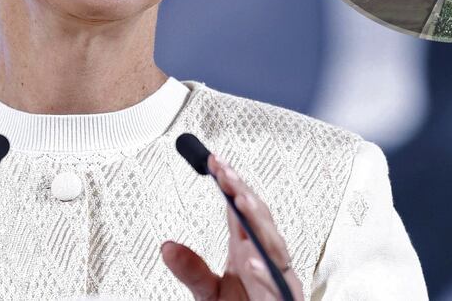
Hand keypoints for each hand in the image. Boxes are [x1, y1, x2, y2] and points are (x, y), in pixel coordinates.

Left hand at [162, 154, 303, 299]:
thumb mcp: (208, 292)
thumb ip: (191, 269)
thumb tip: (166, 246)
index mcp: (248, 250)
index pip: (241, 210)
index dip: (231, 184)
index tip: (215, 163)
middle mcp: (265, 259)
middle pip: (259, 219)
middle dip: (244, 193)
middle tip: (226, 174)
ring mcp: (277, 277)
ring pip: (273, 243)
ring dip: (258, 221)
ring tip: (241, 201)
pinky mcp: (285, 299)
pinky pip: (278, 283)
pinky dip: (264, 271)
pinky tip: (250, 259)